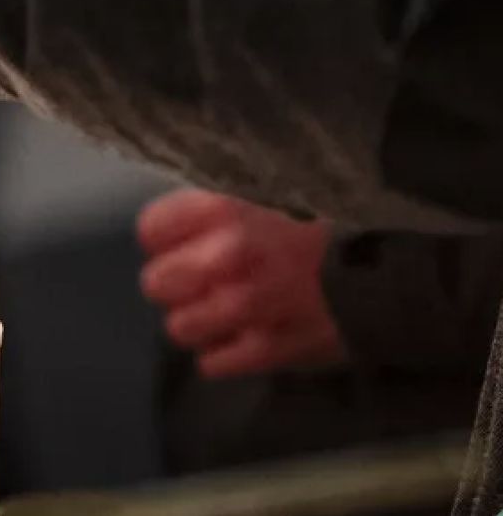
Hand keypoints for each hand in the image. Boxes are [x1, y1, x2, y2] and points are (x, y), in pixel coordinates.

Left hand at [138, 189, 346, 377]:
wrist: (399, 265)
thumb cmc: (333, 218)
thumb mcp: (273, 187)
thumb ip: (225, 202)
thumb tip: (187, 216)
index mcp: (224, 207)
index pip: (151, 229)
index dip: (163, 240)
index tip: (178, 244)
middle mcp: (226, 256)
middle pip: (156, 283)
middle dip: (174, 283)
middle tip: (198, 281)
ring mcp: (247, 306)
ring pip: (180, 327)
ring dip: (197, 321)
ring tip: (221, 311)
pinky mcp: (271, 348)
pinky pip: (214, 363)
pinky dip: (223, 354)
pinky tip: (242, 337)